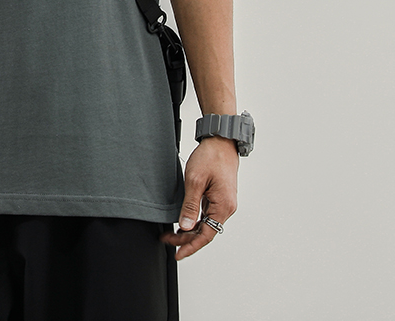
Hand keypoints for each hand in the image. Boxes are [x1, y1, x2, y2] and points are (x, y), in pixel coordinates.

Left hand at [160, 136, 237, 259]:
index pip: (206, 235)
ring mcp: (224, 203)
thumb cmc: (211, 157)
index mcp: (223, 207)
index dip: (191, 246)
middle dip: (186, 239)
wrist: (221, 141)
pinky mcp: (220, 197)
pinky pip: (208, 214)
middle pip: (206, 231)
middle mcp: (226, 208)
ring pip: (206, 224)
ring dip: (190, 230)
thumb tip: (185, 227)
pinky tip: (184, 221)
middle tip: (167, 240)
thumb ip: (190, 206)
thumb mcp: (195, 181)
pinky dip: (196, 220)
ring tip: (172, 234)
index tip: (178, 254)